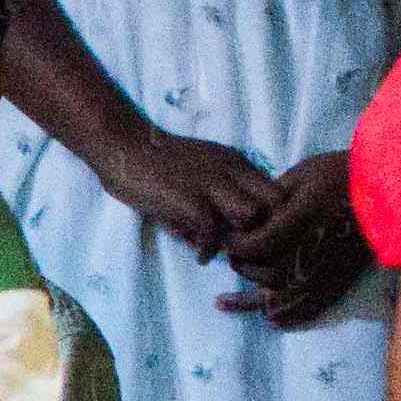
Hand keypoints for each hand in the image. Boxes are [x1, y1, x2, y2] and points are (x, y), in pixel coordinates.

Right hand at [92, 121, 283, 263]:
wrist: (122, 145)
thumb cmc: (156, 160)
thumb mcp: (199, 168)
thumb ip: (218, 193)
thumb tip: (224, 231)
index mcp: (236, 162)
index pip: (277, 192)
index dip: (271, 216)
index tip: (252, 231)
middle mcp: (231, 170)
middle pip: (273, 205)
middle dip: (263, 228)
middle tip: (244, 246)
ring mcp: (211, 184)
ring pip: (252, 217)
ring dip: (239, 238)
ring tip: (224, 250)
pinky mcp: (189, 200)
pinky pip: (213, 234)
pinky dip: (208, 250)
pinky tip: (200, 255)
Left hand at [216, 150, 370, 326]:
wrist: (392, 189)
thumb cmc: (344, 175)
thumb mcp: (303, 175)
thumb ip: (272, 197)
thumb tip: (245, 215)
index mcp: (303, 219)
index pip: (258, 244)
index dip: (236, 244)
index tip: (228, 238)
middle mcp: (315, 248)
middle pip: (267, 273)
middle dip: (243, 268)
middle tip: (234, 260)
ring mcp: (330, 267)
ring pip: (285, 295)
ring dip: (252, 301)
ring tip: (225, 303)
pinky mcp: (344, 277)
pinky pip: (314, 305)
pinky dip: (291, 316)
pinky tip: (270, 320)